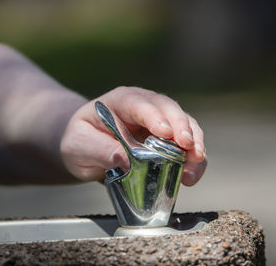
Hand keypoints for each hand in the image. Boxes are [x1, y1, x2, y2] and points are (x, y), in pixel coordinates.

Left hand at [60, 86, 206, 185]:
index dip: (155, 116)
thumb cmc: (81, 140)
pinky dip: (192, 160)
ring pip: (185, 125)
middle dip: (182, 128)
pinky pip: (186, 147)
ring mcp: (160, 122)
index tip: (165, 133)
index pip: (139, 103)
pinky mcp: (169, 140)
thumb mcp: (79, 145)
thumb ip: (99, 149)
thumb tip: (124, 160)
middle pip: (170, 110)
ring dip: (194, 144)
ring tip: (196, 163)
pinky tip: (191, 174)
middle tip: (189, 147)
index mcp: (121, 101)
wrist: (87, 147)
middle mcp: (145, 107)